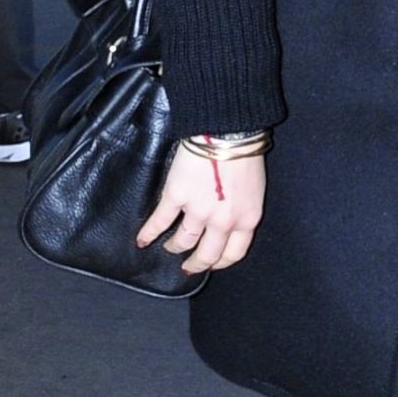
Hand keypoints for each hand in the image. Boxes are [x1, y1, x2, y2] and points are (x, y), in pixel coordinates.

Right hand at [135, 143, 265, 273]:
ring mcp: (198, 211)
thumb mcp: (255, 188)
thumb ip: (242, 208)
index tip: (213, 264)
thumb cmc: (245, 153)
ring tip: (169, 246)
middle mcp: (223, 221)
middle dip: (196, 264)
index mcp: (247, 218)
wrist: (227, 130)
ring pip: (183, 241)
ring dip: (174, 246)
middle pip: (207, 255)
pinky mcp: (176, 197)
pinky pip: (159, 222)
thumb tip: (230, 217)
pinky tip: (142, 240)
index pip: (234, 253)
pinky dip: (148, 233)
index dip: (221, 262)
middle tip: (188, 267)